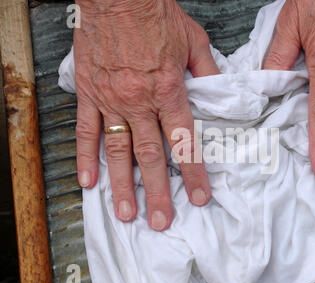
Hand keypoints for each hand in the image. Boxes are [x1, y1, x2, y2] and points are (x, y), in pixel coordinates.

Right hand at [74, 0, 218, 229]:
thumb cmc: (156, 14)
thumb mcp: (194, 40)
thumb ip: (207, 71)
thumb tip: (220, 91)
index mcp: (168, 90)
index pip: (183, 141)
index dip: (193, 173)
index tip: (198, 198)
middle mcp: (139, 101)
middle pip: (150, 155)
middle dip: (158, 192)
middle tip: (161, 221)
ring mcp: (111, 99)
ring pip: (118, 150)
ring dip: (122, 185)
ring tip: (126, 213)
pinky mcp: (90, 92)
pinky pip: (86, 130)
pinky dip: (86, 156)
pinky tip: (88, 180)